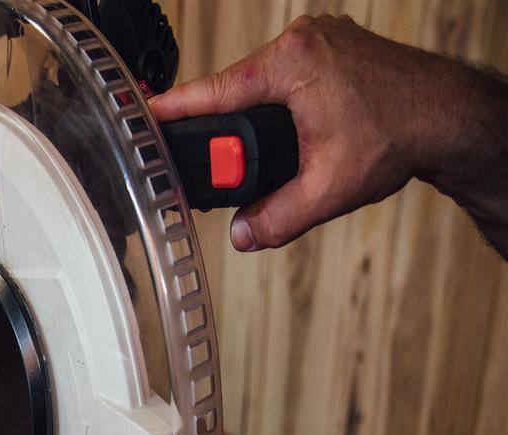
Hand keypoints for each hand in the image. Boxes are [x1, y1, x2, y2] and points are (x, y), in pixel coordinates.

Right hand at [149, 14, 507, 255]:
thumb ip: (277, 217)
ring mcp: (318, 40)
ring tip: (271, 158)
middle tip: (223, 172)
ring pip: (263, 86)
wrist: (450, 115)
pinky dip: (277, 108)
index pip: (217, 90)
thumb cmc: (400, 135)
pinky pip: (285, 78)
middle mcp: (303, 41)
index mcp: (293, 63)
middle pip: (238, 90)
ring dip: (256, 123)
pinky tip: (287, 135)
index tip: (142, 113)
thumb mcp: (328, 189)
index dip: (176, 107)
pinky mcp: (330, 48)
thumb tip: (243, 236)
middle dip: (229, 132)